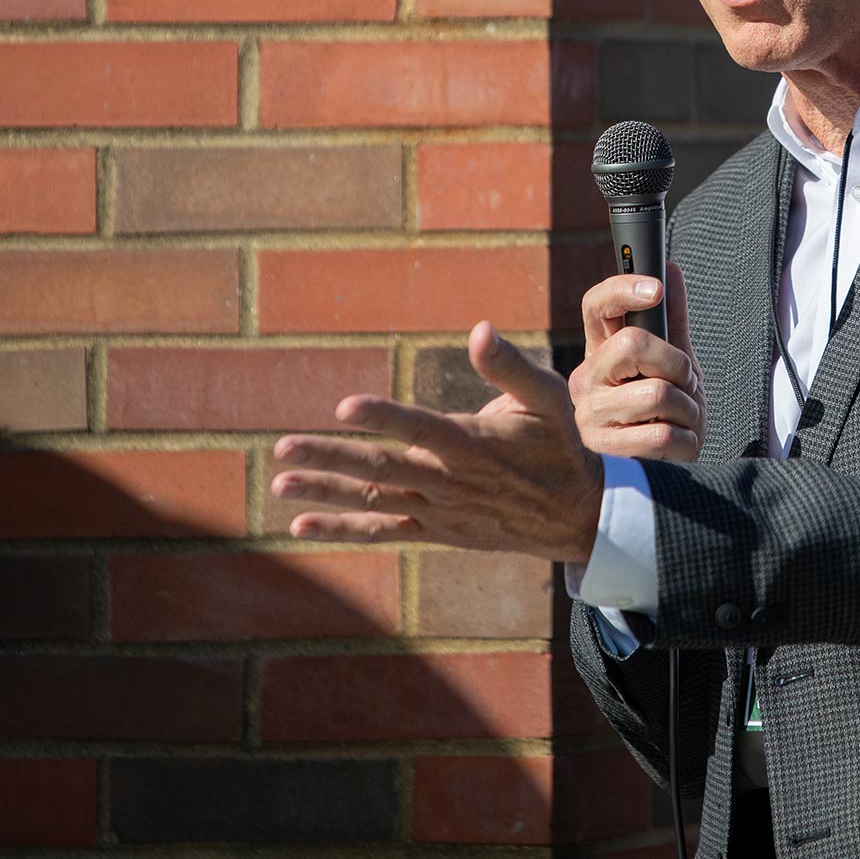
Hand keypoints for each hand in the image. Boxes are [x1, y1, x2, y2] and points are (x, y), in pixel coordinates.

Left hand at [270, 322, 602, 562]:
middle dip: (330, 457)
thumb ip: (510, 367)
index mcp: (473, 444)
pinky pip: (384, 530)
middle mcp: (450, 481)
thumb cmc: (562, 446)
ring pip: (374, 500)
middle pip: (382, 469)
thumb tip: (480, 329)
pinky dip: (343, 529)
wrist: (579, 515)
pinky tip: (302, 525)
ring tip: (281, 482)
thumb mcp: (550, 398)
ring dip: (325, 492)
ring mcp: (440, 511)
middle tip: (282, 447)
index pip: (421, 428)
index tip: (344, 406)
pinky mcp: (437, 531)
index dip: (384, 417)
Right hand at [568, 260, 704, 462]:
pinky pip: (662, 435)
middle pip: (632, 345)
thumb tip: (669, 268)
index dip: (622, 290)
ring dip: (688, 407)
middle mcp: (585, 378)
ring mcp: (590, 415)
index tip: (655, 289)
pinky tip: (680, 441)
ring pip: (656, 393)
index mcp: (599, 349)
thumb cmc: (668, 406)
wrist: (670, 464)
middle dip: (677, 363)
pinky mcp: (605, 450)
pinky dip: (687, 438)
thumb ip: (671, 318)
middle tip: (684, 380)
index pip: (595, 305)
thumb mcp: (674, 359)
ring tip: (682, 416)